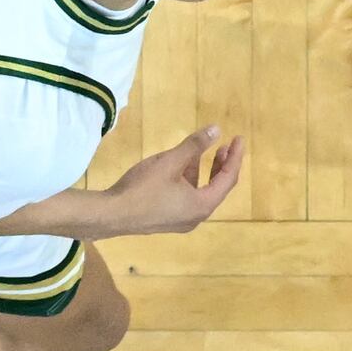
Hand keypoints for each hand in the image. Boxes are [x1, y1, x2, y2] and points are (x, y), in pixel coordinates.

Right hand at [103, 124, 244, 235]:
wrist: (112, 215)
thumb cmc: (143, 188)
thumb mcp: (170, 161)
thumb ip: (194, 145)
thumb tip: (216, 130)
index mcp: (203, 205)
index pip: (228, 179)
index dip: (235, 157)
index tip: (239, 139)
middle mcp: (197, 216)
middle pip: (217, 188)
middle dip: (222, 165)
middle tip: (226, 145)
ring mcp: (182, 220)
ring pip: (200, 192)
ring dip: (203, 171)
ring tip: (202, 150)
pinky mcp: (167, 219)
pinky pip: (187, 197)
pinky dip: (189, 180)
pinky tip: (179, 166)